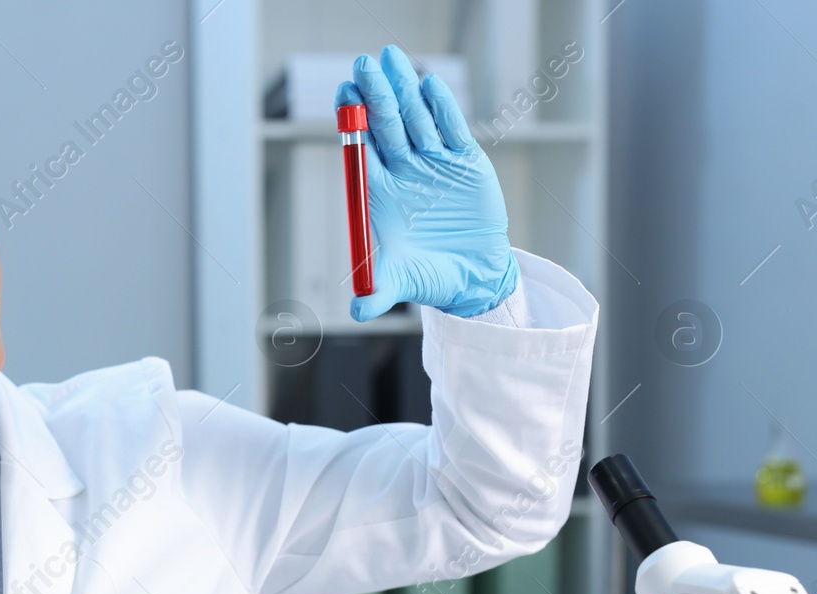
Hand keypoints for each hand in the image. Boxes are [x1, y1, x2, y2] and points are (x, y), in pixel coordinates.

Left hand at [337, 44, 518, 319]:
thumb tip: (356, 313)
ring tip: (393, 58)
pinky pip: (452, 129)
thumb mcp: (398, 284)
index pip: (362, 148)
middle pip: (386, 125)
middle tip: (364, 64)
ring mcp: (433, 163)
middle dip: (376, 94)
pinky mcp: (465, 162)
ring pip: (416, 119)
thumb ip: (376, 294)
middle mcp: (403, 172)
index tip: (345, 96)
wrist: (471, 277)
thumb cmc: (428, 277)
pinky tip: (430, 84)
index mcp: (379, 193)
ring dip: (405, 89)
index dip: (354, 122)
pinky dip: (442, 108)